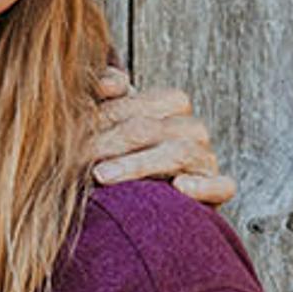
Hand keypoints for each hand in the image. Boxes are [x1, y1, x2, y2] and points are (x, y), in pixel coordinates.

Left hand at [88, 66, 233, 207]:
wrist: (139, 207)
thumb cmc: (116, 157)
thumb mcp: (106, 123)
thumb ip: (104, 92)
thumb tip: (109, 85)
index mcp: (170, 105)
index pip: (139, 104)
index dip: (104, 116)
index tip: (70, 132)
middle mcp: (191, 129)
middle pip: (152, 129)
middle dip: (110, 143)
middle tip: (76, 158)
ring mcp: (206, 159)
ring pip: (180, 153)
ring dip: (138, 165)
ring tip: (102, 176)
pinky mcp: (216, 191)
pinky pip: (222, 185)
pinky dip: (204, 186)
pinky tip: (180, 187)